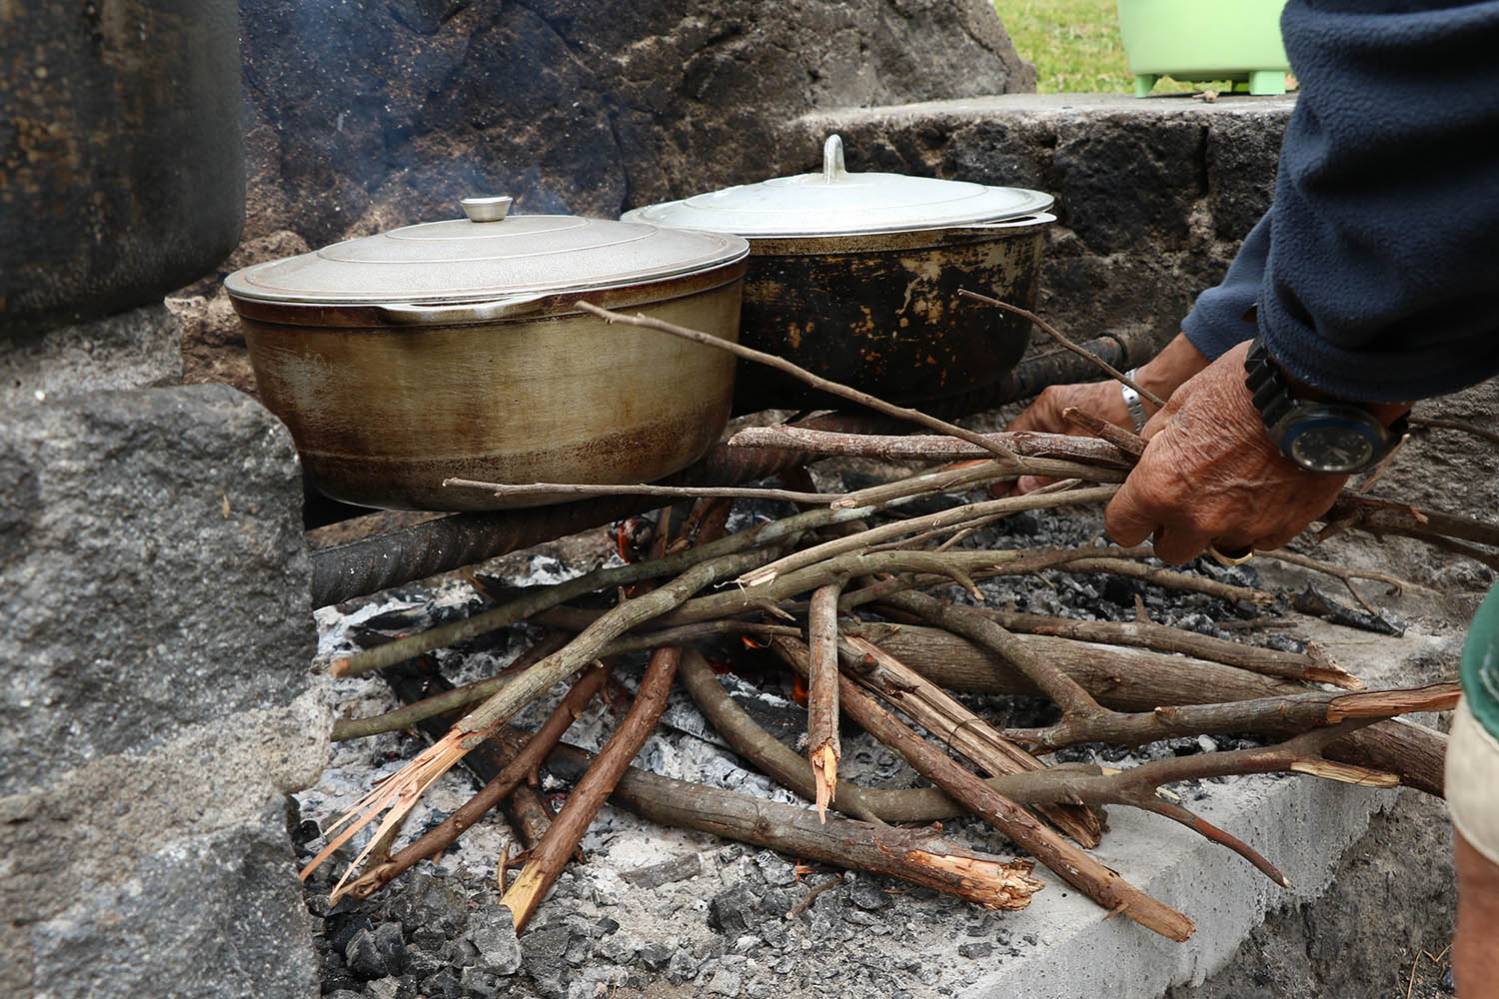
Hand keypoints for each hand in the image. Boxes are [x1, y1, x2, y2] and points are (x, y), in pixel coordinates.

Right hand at [1004, 333, 1209, 492]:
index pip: (1009, 437)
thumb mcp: (1081, 449)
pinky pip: (1054, 448)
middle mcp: (1051, 410)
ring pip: (1037, 448)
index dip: (993, 457)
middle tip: (995, 492)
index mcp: (1045, 408)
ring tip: (1011, 491)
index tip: (974, 474)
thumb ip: (1051, 470)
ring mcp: (1064, 418)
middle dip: (1008, 468)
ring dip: (1027, 468)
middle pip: (1021, 444)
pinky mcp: (1078, 427)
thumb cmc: (1118, 416)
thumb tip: (1022, 489)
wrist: (1151, 402)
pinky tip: (1039, 482)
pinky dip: (1046, 463)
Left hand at [1103, 341, 1345, 563]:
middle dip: (1174, 529)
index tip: (1139, 507)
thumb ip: (1157, 441)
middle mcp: (1198, 518)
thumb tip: (1148, 456)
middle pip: (1171, 550)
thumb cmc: (1240, 386)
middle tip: (1189, 496)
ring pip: (1218, 546)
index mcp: (1161, 487)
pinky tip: (1268, 488)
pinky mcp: (1284, 529)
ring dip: (1218, 527)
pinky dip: (1259, 522)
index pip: (1122, 529)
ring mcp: (1243, 528)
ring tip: (1235, 487)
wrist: (1312, 389)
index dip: (1128, 518)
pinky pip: (1260, 539)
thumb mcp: (1180, 402)